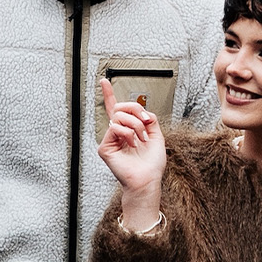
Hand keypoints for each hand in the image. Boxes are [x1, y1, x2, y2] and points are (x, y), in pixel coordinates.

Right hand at [96, 79, 165, 225]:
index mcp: (128, 130)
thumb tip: (142, 109)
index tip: (105, 82)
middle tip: (146, 122)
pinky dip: (128, 134)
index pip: (117, 109)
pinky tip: (132, 144)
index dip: (109, 94)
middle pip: (120, 107)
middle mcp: (118, 133)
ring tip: (141, 139)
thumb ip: (149, 119)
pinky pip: (114, 128)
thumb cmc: (152, 164)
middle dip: (136, 110)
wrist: (148, 179)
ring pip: (119, 116)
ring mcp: (110, 140)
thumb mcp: (157, 136)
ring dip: (135, 125)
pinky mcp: (105, 147)